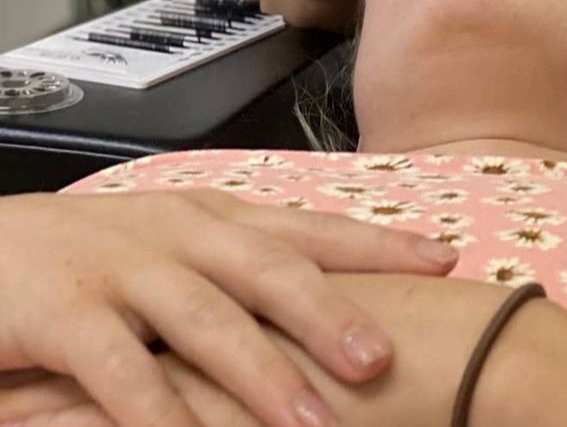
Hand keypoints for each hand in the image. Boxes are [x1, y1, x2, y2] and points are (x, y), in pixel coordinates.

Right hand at [0, 190, 457, 426]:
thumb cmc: (95, 258)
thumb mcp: (176, 251)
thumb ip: (243, 274)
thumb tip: (337, 309)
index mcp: (212, 217)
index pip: (307, 227)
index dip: (375, 243)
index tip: (444, 258)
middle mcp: (178, 235)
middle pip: (268, 271)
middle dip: (330, 314)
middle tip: (382, 359)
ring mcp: (122, 271)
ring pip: (205, 322)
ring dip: (261, 375)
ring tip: (312, 422)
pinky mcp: (65, 314)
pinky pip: (119, 371)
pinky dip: (157, 413)